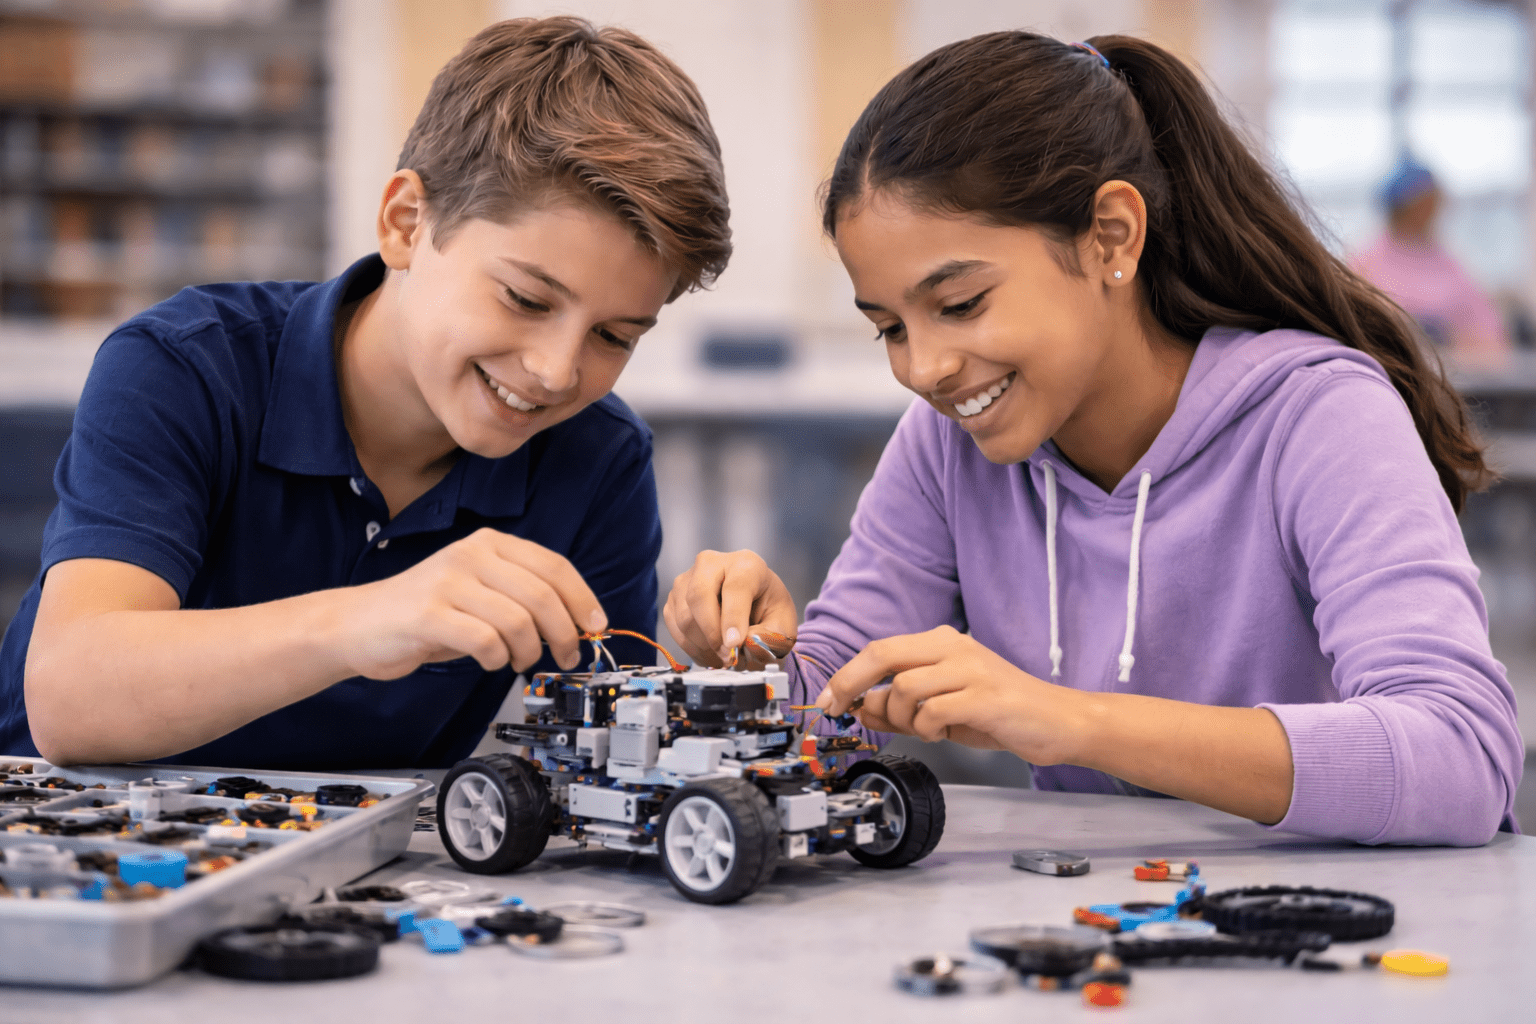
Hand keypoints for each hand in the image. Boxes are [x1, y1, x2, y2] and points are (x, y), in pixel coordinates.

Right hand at [337, 528, 605, 678]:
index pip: (554, 567)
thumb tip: (577, 621)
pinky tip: (491, 661)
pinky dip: (498, 658)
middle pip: (542, 595)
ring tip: (519, 661)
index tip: (596, 626)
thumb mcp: (479, 592)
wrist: (358, 625)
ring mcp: (448, 582)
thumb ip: (522, 597)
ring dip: (529, 651)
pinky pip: (485, 640)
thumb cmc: (426, 613)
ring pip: (518, 620)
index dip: (583, 599)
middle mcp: (470, 555)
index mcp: (489, 544)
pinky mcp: (428, 614)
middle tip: (566, 655)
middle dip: (564, 633)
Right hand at [663, 549, 797, 667]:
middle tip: (727, 657)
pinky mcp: (674, 597)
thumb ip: (769, 637)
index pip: (735, 587)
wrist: (752, 605)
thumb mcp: (782, 625)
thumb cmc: (768, 610)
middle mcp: (713, 564)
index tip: (735, 645)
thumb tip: (745, 645)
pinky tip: (709, 653)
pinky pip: (674, 626)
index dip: (733, 618)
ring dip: (702, 645)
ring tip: (722, 658)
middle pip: (699, 595)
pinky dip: (691, 647)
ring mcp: (688, 579)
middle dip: (712, 633)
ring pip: (684, 616)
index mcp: (747, 564)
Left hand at [814, 625, 1084, 763]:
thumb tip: (858, 710)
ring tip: (924, 730)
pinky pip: (933, 710)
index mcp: (941, 643)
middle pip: (882, 654)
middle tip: (840, 710)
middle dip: (851, 684)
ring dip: (902, 717)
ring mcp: (970, 668)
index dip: (847, 675)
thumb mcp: (942, 711)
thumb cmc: (1000, 714)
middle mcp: (954, 647)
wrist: (1057, 722)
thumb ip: (902, 709)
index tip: (829, 701)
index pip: (879, 649)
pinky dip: (927, 728)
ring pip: (904, 687)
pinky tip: (943, 734)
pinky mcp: (985, 695)